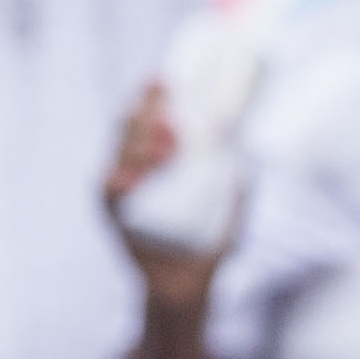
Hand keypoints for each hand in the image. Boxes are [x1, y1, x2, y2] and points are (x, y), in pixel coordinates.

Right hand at [103, 83, 215, 299]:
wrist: (188, 283)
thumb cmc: (209, 237)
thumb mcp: (231, 199)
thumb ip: (236, 173)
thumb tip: (248, 144)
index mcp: (161, 155)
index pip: (152, 115)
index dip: (154, 94)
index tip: (163, 75)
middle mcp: (137, 164)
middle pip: (133, 125)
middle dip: (148, 108)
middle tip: (163, 94)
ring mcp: (123, 186)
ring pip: (122, 151)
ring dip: (141, 143)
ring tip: (167, 145)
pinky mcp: (114, 213)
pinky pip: (111, 191)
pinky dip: (121, 181)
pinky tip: (133, 177)